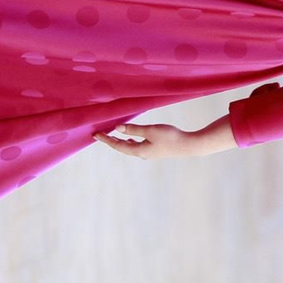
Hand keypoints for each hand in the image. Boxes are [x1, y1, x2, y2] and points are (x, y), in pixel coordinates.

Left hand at [97, 122, 215, 159]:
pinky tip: (132, 138)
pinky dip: (131, 141)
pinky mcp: (155, 150)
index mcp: (139, 150)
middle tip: (100, 135)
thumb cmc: (170, 137)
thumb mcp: (150, 130)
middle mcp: (142, 154)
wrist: (188, 145)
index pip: (118, 145)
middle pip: (122, 148)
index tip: (95, 135)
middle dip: (111, 141)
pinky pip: (138, 146)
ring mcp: (149, 153)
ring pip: (129, 148)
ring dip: (120, 142)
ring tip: (112, 136)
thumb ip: (134, 129)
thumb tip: (118, 128)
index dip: (106, 139)